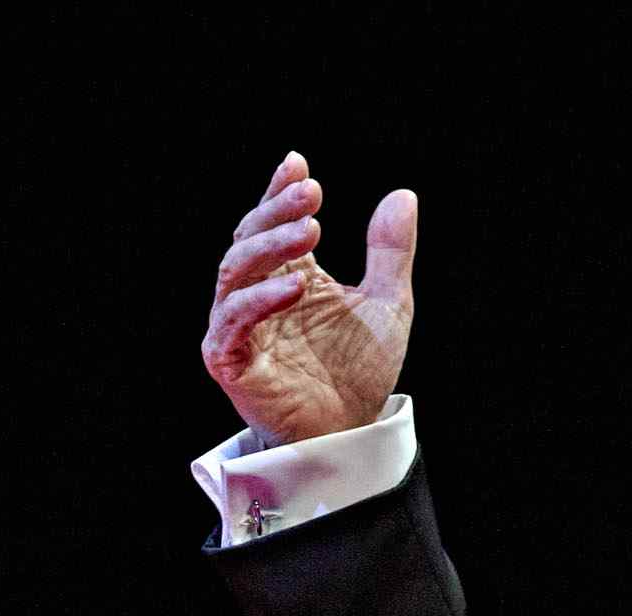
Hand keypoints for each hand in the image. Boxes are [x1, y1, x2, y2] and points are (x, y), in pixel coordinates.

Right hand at [200, 151, 416, 447]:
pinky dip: (259, 301)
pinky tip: (295, 286)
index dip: (279, 192)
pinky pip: (233, 323)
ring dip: (270, 247)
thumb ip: (390, 253)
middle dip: (276, 211)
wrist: (349, 433)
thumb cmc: (358, 372)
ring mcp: (237, 328)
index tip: (298, 166)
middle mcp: (256, 295)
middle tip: (311, 195)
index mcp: (286, 275)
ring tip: (311, 231)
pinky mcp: (229, 362)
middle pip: (249, 239)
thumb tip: (403, 195)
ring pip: (234, 272)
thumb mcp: (387, 304)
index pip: (271, 223)